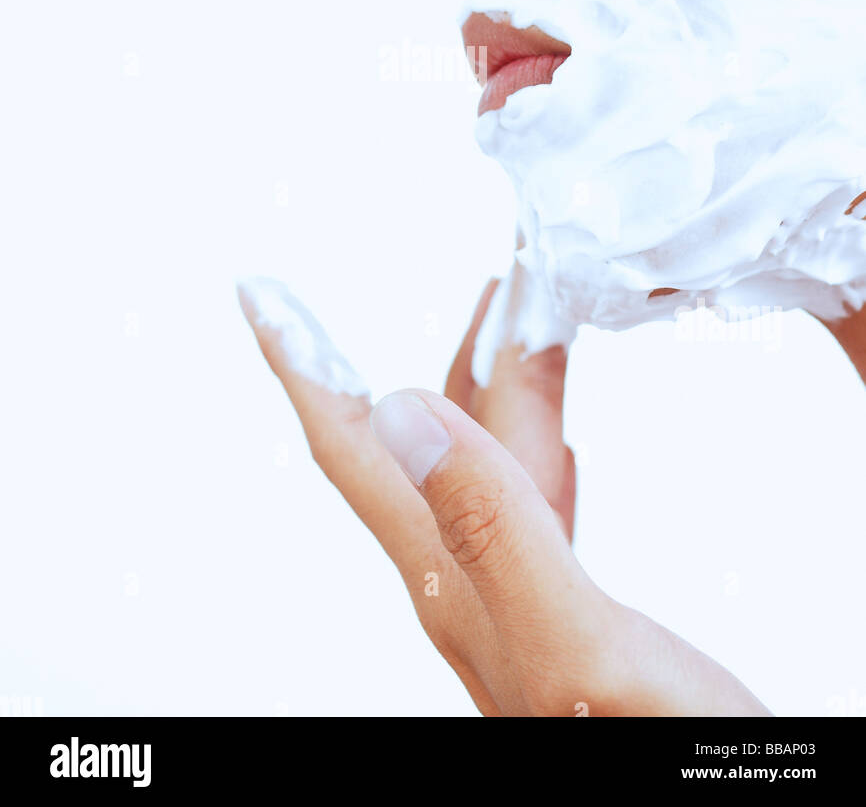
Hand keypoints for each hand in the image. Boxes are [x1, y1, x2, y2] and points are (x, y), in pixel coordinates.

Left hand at [237, 276, 770, 716]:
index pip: (353, 450)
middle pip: (426, 434)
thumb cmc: (644, 746)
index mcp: (455, 576)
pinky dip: (541, 444)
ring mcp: (516, 598)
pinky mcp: (567, 613)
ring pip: (489, 459)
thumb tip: (401, 412)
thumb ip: (492, 528)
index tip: (260, 294)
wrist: (688, 797)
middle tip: (483, 274)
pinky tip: (557, 437)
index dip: (302, 365)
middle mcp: (470, 580)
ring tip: (521, 321)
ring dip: (497, 384)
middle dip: (449, 345)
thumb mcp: (576, 640)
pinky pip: (535, 501)